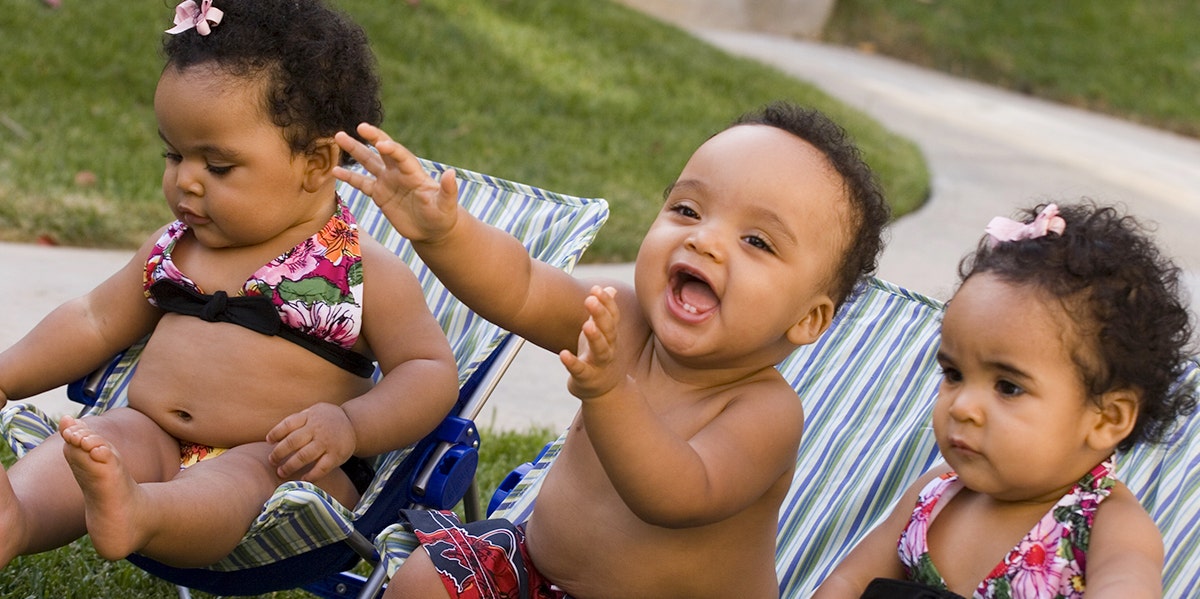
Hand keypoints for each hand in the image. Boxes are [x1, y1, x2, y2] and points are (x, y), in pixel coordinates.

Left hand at [266, 402, 356, 482]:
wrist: (354, 424)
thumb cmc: (326, 420)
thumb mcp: (313, 412)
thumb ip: (296, 422)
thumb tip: (272, 438)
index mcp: (310, 417)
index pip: (289, 424)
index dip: (276, 433)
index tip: (268, 441)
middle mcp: (317, 429)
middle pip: (293, 441)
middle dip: (279, 453)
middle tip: (271, 461)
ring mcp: (327, 443)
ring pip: (304, 456)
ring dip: (290, 466)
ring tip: (281, 472)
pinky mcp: (336, 455)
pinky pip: (322, 468)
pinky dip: (311, 475)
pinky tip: (303, 479)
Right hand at [333, 123, 459, 242]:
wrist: (432, 230)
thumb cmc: (442, 216)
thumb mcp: (447, 205)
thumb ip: (448, 190)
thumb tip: (451, 174)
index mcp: (414, 173)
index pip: (401, 156)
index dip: (392, 149)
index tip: (381, 144)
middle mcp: (399, 173)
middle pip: (383, 151)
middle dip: (372, 138)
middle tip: (359, 127)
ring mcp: (388, 182)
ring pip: (368, 162)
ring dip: (355, 150)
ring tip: (339, 137)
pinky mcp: (379, 194)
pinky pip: (361, 183)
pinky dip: (349, 177)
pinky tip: (334, 171)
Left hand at [560, 286, 623, 399]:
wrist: (603, 391)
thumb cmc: (599, 356)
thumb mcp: (602, 333)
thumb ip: (604, 312)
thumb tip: (610, 288)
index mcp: (611, 336)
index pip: (613, 317)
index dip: (607, 303)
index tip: (596, 289)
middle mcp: (608, 348)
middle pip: (609, 330)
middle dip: (601, 314)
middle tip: (590, 299)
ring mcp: (599, 364)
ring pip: (601, 350)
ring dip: (595, 337)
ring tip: (587, 325)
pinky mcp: (586, 378)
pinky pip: (580, 370)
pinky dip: (572, 363)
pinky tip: (563, 354)